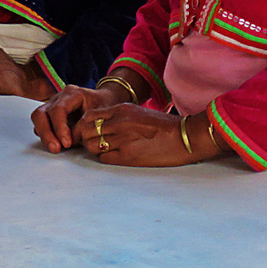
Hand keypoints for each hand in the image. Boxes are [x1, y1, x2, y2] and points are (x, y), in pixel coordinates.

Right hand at [32, 82, 128, 152]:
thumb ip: (85, 127)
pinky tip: (56, 144)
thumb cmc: (104, 105)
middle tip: (56, 148)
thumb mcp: (100, 115)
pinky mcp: (50, 115)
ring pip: (38, 118)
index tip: (67, 143)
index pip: (58, 109)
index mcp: (72, 93)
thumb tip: (71, 141)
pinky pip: (41, 125)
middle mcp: (59, 98)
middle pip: (41, 113)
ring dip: (44, 135)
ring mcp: (52, 105)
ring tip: (55, 149)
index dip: (60, 128)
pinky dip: (46, 136)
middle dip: (47, 133)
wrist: (105, 100)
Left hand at [75, 104, 204, 166]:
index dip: (83, 125)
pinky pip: (104, 158)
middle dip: (85, 138)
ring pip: (92, 145)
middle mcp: (119, 122)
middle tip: (91, 143)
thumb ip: (119, 116)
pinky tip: (115, 156)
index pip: (89, 116)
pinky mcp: (127, 156)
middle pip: (86, 131)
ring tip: (105, 150)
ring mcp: (122, 140)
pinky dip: (105, 158)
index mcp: (122, 109)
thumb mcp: (138, 113)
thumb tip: (100, 125)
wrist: (183, 137)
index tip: (86, 132)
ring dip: (94, 149)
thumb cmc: (163, 126)